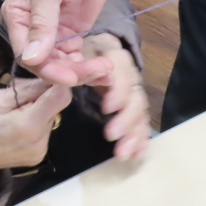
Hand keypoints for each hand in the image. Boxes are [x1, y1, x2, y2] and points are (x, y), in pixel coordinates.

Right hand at [0, 80, 71, 179]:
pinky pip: (43, 133)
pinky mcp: (37, 158)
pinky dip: (35, 126)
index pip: (62, 96)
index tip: (42, 79)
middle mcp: (41, 141)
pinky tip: (17, 125)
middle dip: (42, 99)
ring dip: (38, 112)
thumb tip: (50, 79)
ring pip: (50, 121)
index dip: (55, 84)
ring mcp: (40, 153)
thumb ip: (28, 89)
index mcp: (30, 124)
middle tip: (19, 97)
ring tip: (15, 113)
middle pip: (56, 109)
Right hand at [2, 0, 114, 85]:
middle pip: (45, 64)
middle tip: (98, 71)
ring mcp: (52, 35)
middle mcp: (31, 31)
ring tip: (107, 70)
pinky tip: (106, 71)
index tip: (71, 77)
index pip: (26, 54)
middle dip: (71, 72)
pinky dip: (90, 67)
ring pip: (62, 65)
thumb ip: (41, 24)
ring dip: (83, 72)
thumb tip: (32, 58)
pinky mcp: (71, 36)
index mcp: (17, 18)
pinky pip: (76, 59)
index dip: (47, 69)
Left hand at [81, 34, 149, 159]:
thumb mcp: (74, 53)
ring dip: (133, 133)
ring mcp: (134, 91)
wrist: (95, 51)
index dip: (118, 90)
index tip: (107, 108)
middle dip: (126, 118)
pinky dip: (140, 138)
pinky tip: (137, 154)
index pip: (123, 71)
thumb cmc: (80, 54)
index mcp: (116, 56)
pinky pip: (141, 121)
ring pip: (139, 112)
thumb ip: (71, 65)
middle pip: (135, 95)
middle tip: (111, 135)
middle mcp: (130, 73)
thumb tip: (64, 79)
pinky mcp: (134, 106)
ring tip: (123, 153)